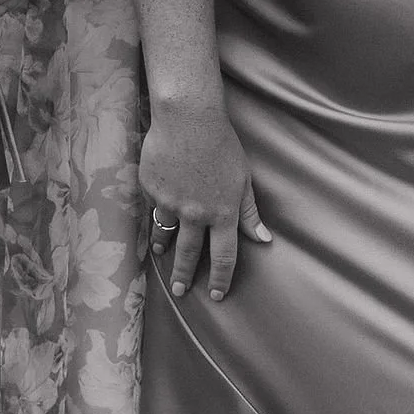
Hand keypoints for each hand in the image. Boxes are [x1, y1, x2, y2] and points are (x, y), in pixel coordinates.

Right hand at [140, 93, 269, 302]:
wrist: (188, 118)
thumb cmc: (222, 145)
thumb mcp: (243, 179)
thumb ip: (249, 213)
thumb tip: (262, 239)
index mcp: (223, 213)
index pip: (223, 257)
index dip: (220, 278)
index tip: (216, 294)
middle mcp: (196, 214)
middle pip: (189, 253)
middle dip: (184, 275)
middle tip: (181, 291)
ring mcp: (170, 202)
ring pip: (166, 233)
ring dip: (164, 247)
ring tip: (161, 256)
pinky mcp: (151, 187)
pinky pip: (154, 205)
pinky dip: (156, 211)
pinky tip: (156, 210)